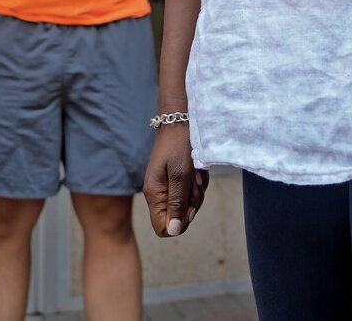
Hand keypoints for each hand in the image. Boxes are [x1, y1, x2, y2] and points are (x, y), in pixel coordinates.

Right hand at [143, 122, 207, 236]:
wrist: (180, 119)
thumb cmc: (180, 145)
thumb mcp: (181, 175)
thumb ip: (177, 204)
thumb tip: (172, 231)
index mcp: (154, 194)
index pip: (163, 229)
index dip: (179, 223)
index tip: (189, 204)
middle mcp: (158, 193)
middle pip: (179, 217)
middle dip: (192, 203)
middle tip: (194, 182)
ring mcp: (166, 186)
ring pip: (187, 204)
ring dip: (196, 190)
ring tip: (196, 172)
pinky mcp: (175, 179)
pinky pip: (190, 191)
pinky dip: (197, 182)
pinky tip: (197, 169)